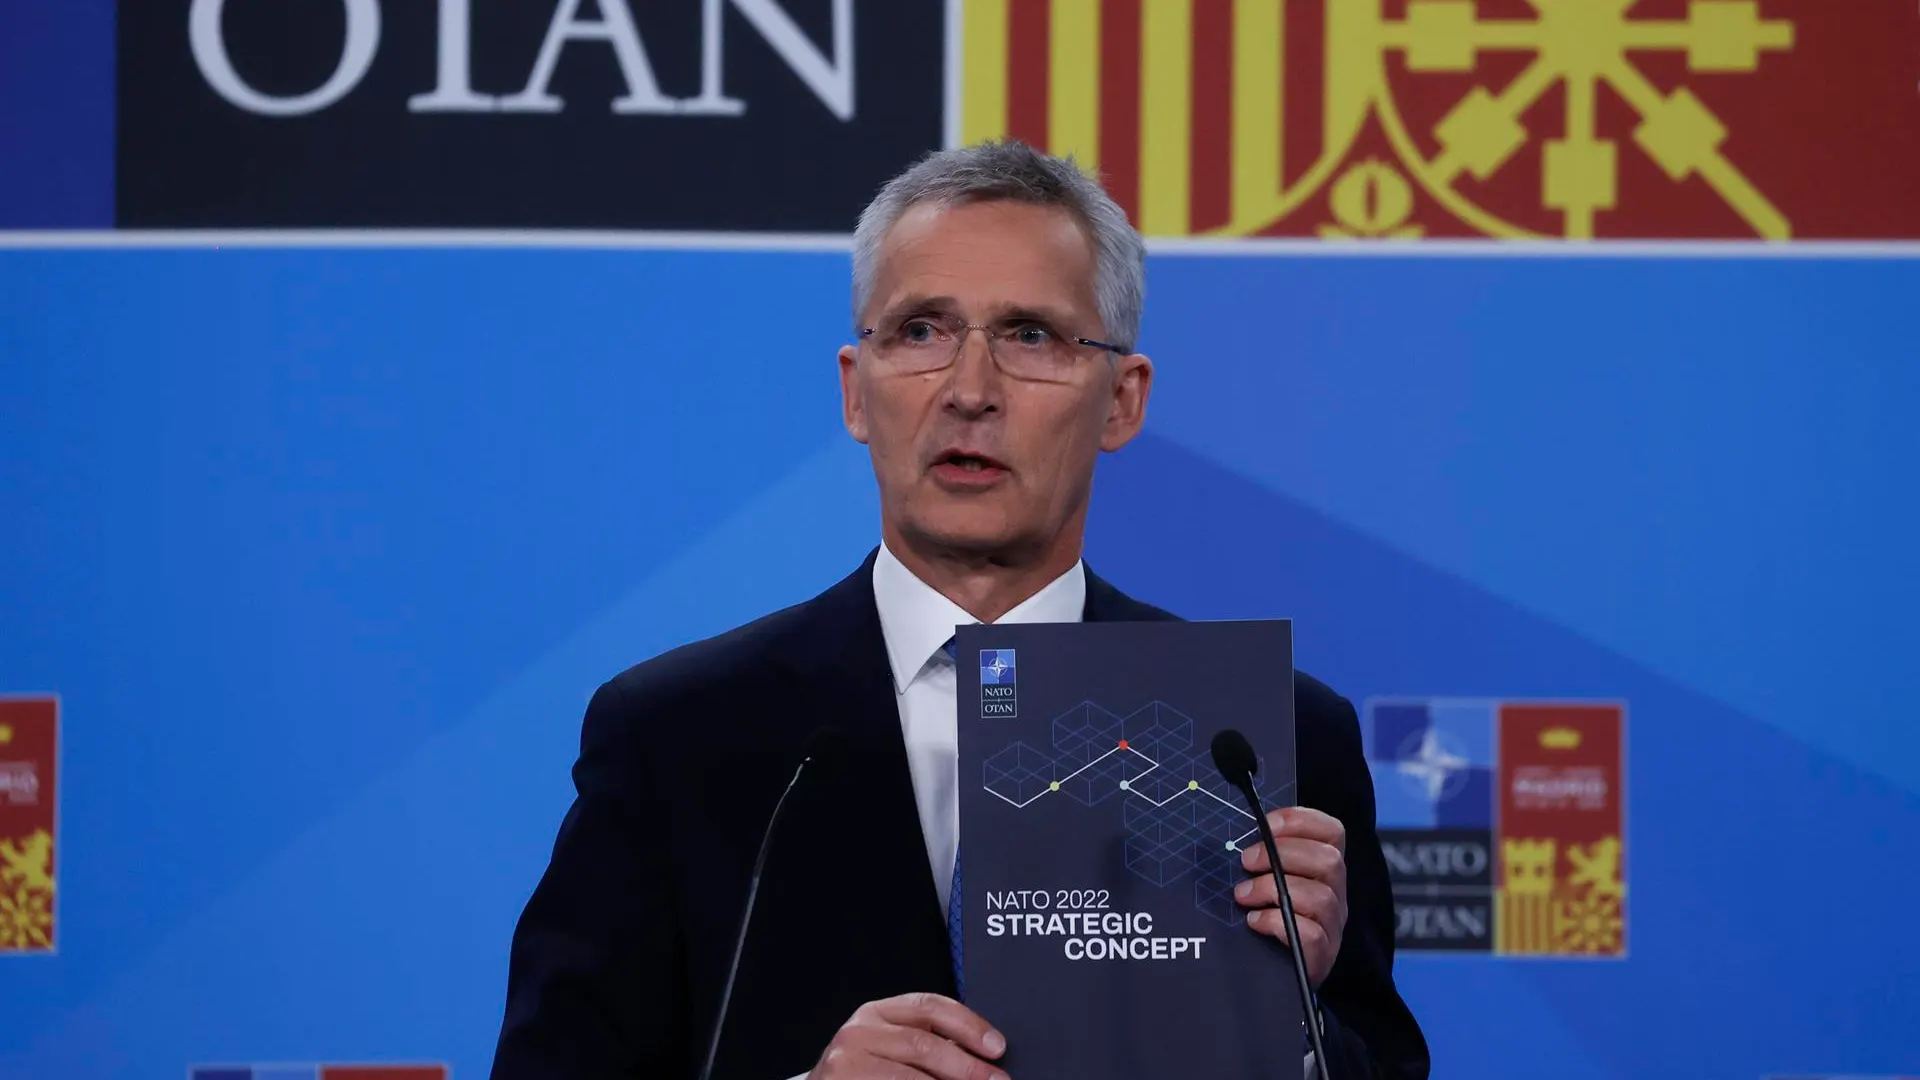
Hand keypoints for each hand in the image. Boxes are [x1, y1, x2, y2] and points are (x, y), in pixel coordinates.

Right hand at [809, 992, 1008, 1079]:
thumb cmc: (865, 1072)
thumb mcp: (891, 1046)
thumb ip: (928, 1043)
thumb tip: (984, 1055)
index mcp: (877, 1012)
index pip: (930, 1006)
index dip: (969, 1025)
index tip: (997, 1046)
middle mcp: (859, 1032)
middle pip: (924, 1045)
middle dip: (967, 1067)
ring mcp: (848, 1063)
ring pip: (911, 1077)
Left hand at [1233, 806, 1348, 986]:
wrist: (1276, 978)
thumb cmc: (1269, 920)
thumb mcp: (1269, 882)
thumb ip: (1264, 859)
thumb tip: (1238, 837)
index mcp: (1324, 869)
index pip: (1332, 832)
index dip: (1300, 821)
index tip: (1266, 825)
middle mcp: (1336, 894)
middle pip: (1329, 860)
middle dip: (1282, 854)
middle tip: (1246, 862)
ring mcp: (1333, 926)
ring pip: (1321, 897)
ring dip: (1272, 889)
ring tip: (1243, 895)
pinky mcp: (1322, 955)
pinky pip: (1310, 933)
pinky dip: (1275, 922)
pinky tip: (1254, 921)